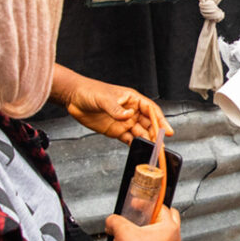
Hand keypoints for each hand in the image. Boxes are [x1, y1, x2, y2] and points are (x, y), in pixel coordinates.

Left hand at [52, 65, 173, 143]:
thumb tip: (128, 116)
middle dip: (155, 133)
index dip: (160, 120)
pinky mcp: (116, 131)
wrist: (74, 98)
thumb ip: (116, 109)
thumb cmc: (90, 91)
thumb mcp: (104, 98)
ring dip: (147, 140)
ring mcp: (124, 122)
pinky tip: (139, 149)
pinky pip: (129, 139)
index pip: (151, 110)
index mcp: (132, 99)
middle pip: (148, 123)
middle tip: (160, 144)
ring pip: (140, 132)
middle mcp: (131, 111)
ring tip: (152, 149)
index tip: (166, 130)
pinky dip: (135, 144)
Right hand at [105, 207, 181, 240]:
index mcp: (170, 228)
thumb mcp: (121, 230)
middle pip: (169, 218)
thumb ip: (115, 220)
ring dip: (151, 230)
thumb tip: (112, 221)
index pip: (162, 207)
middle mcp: (174, 240)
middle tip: (142, 215)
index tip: (136, 205)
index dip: (146, 204)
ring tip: (135, 231)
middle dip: (154, 214)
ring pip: (163, 234)